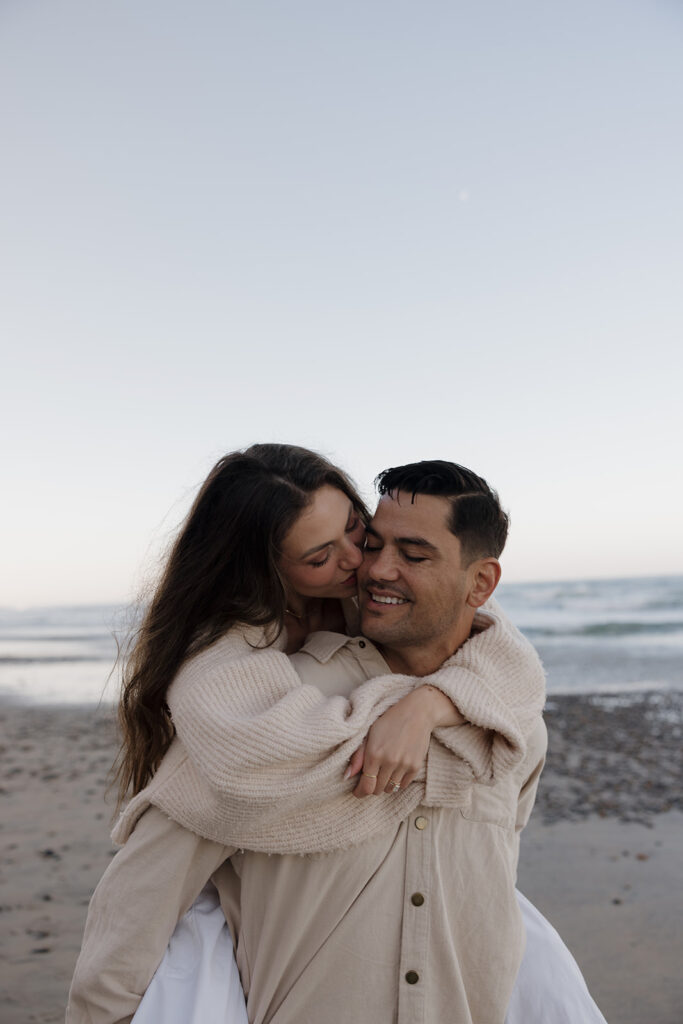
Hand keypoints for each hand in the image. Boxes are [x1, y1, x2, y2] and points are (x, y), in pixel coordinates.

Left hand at [346, 686, 461, 798]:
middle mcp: (389, 761)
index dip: (360, 792)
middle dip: (371, 786)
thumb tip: (347, 776)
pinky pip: (403, 785)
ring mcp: (404, 765)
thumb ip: (357, 756)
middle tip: (370, 779)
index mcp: (374, 753)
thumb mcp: (369, 733)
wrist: (417, 712)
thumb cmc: (389, 721)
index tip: (358, 791)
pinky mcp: (416, 766)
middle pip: (377, 789)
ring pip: (390, 788)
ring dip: (384, 784)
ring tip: (383, 773)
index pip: (366, 786)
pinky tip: (394, 771)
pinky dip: (397, 782)